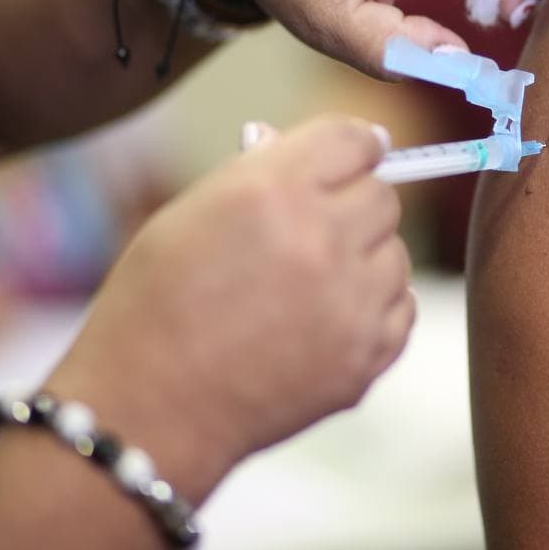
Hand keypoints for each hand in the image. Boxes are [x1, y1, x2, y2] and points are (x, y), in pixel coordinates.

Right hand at [42, 116, 412, 497]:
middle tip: (314, 230)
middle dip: (353, 205)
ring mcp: (349, 302)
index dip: (356, 145)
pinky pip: (401, 308)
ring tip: (306, 287)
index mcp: (273, 192)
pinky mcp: (365, 356)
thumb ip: (262, 173)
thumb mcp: (190, 213)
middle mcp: (321, 240)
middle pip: (383, 197)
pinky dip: (374, 309)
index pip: (353, 139)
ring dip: (364, 260)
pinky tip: (325, 319)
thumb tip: (320, 148)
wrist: (147, 410)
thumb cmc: (155, 306)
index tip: (359, 154)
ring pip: (396, 254)